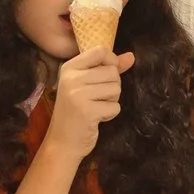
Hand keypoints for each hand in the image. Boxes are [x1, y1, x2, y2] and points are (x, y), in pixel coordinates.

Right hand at [46, 44, 135, 161]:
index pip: (100, 50)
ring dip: (111, 101)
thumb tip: (131, 56)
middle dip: (112, 87)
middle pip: (112, 71)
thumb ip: (109, 68)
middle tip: (96, 99)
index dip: (111, 62)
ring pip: (116, 88)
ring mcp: (77, 94)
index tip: (104, 77)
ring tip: (95, 107)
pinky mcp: (87, 111)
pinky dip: (110, 114)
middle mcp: (71, 78)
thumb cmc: (77, 111)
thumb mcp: (88, 85)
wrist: (62, 143)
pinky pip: (115, 106)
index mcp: (69, 68)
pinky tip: (96, 118)